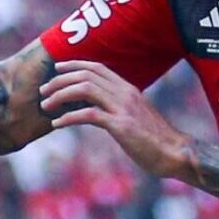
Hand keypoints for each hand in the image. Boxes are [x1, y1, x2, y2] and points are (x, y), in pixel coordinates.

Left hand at [46, 61, 189, 176]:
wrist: (175, 153)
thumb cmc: (155, 139)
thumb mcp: (136, 117)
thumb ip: (119, 108)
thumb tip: (99, 111)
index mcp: (128, 89)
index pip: (97, 68)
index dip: (74, 65)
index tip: (57, 69)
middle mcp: (125, 93)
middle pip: (86, 75)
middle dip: (60, 80)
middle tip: (43, 91)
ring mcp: (123, 108)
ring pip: (85, 89)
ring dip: (60, 95)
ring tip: (46, 105)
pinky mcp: (121, 125)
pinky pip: (89, 114)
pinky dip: (68, 117)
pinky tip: (57, 124)